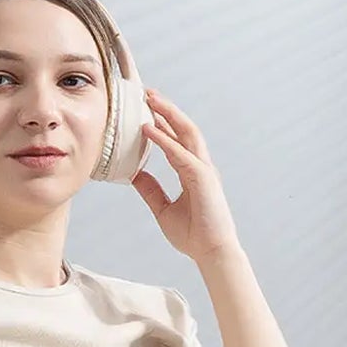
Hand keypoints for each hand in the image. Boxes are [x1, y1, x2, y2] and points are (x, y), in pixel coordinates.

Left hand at [132, 89, 239, 262]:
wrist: (212, 253)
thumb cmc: (194, 236)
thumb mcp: (163, 209)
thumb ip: (151, 190)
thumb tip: (134, 176)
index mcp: (193, 173)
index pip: (177, 141)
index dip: (163, 124)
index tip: (147, 110)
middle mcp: (200, 167)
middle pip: (184, 130)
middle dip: (166, 110)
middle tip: (148, 94)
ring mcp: (204, 170)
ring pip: (187, 133)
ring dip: (168, 114)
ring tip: (150, 99)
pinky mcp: (202, 178)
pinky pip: (180, 153)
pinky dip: (164, 139)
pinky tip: (148, 129)